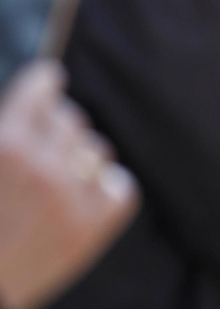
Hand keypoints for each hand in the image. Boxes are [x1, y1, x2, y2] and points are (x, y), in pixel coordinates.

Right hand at [0, 62, 138, 308]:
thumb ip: (9, 133)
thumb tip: (35, 102)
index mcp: (3, 142)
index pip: (42, 88)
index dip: (45, 85)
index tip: (51, 81)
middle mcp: (39, 163)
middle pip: (71, 119)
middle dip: (56, 134)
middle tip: (40, 157)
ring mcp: (69, 195)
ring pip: (95, 151)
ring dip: (77, 163)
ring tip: (49, 190)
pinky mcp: (92, 227)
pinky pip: (119, 185)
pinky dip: (104, 192)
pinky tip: (81, 203)